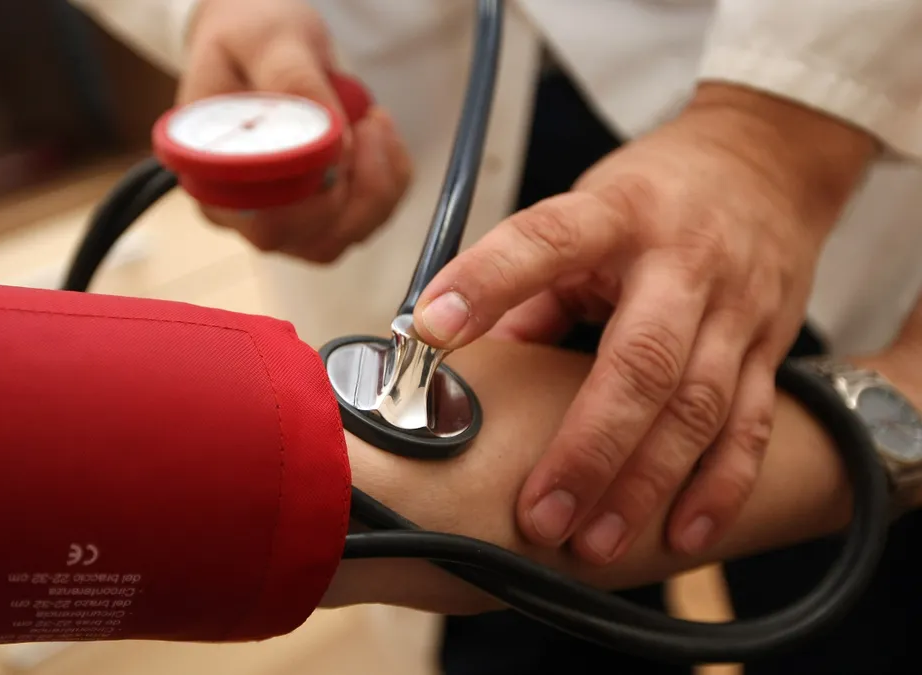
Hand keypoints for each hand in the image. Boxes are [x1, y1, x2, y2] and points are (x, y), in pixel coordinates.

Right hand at [179, 0, 411, 262]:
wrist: (255, 42)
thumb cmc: (250, 37)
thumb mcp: (268, 41)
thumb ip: (293, 83)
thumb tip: (331, 141)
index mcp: (210, 175)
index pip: (267, 219)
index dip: (318, 191)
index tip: (347, 132)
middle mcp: (238, 211)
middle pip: (309, 240)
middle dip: (358, 187)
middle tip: (368, 121)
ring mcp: (277, 219)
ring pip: (342, 237)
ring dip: (378, 186)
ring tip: (372, 122)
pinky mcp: (312, 215)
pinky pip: (362, 222)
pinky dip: (387, 185)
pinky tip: (377, 138)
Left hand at [411, 83, 874, 563]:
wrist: (768, 163)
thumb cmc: (652, 195)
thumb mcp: (584, 211)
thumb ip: (530, 288)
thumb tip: (462, 367)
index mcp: (617, 214)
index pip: (545, 241)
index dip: (487, 282)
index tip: (429, 331)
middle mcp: (684, 261)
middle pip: (643, 361)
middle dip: (588, 448)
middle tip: (538, 515)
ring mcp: (737, 308)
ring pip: (699, 408)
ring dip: (645, 485)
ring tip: (593, 544)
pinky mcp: (772, 347)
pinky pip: (751, 427)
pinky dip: (720, 488)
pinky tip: (682, 535)